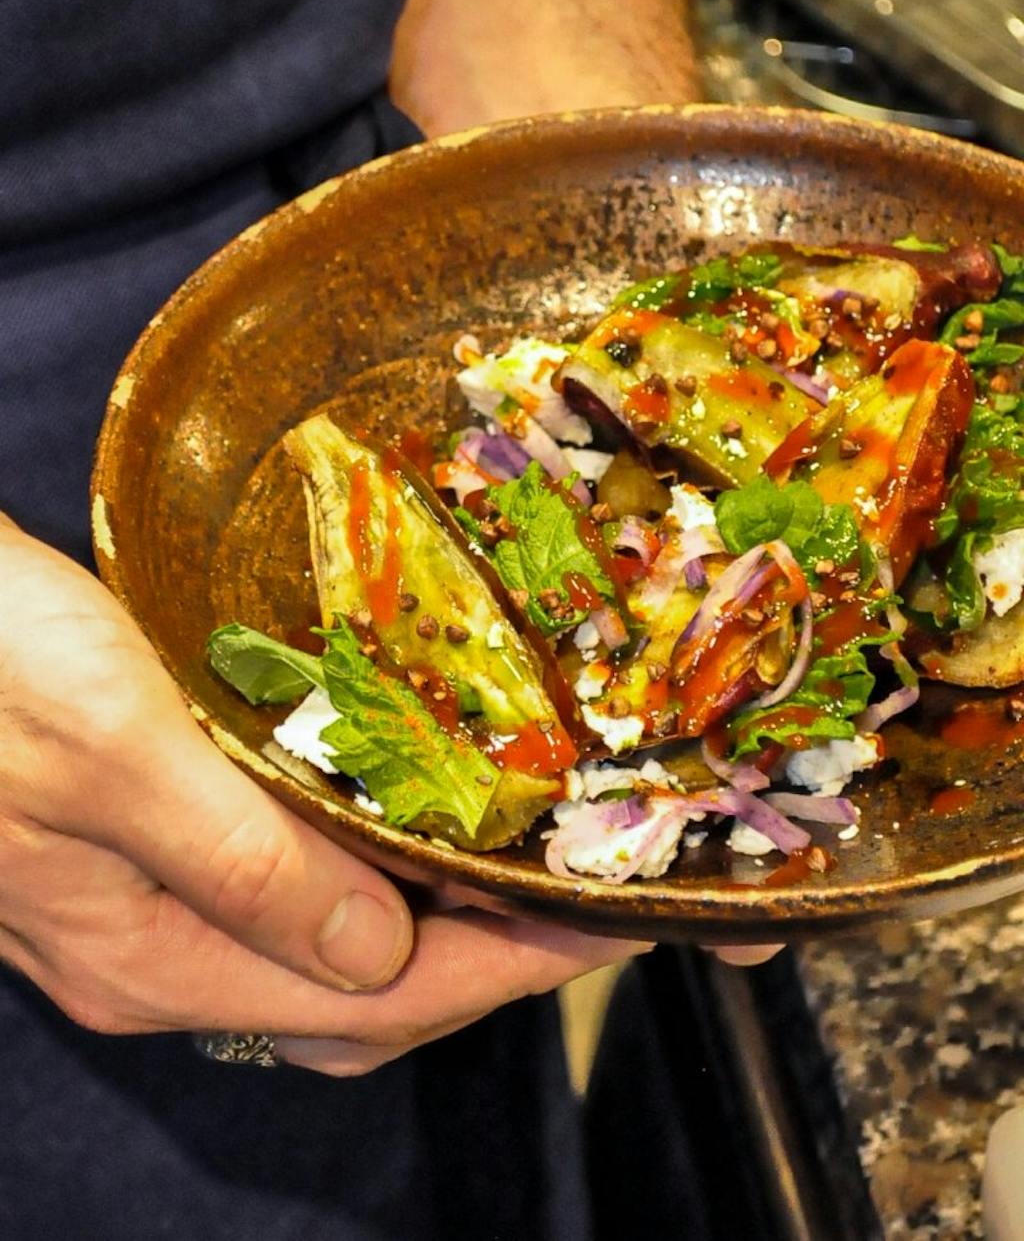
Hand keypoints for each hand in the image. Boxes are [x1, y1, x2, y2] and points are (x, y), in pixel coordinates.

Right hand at [0, 516, 647, 1073]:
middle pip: (361, 1000)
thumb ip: (242, 860)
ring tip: (516, 864)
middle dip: (487, 961)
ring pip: (320, 957)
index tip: (607, 929)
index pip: (381, 998)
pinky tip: (389, 821)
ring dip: (427, 923)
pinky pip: (276, 900)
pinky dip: (358, 878)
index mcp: (155, 952)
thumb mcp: (110, 747)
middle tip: (582, 896)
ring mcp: (134, 909)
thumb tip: (376, 951)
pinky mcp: (126, 853)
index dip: (511, 971)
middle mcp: (150, 953)